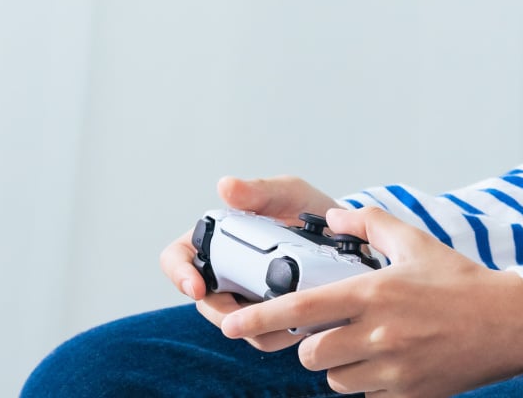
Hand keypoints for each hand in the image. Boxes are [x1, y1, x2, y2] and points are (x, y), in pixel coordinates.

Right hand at [159, 174, 336, 317]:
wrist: (344, 236)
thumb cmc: (305, 208)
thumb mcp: (286, 192)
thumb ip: (258, 190)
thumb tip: (225, 186)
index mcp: (217, 238)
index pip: (178, 257)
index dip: (180, 274)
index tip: (197, 287)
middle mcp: (225, 271)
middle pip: (206, 302)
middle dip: (224, 313)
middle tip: (250, 313)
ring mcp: (245, 298)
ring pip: (235, 326)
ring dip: (256, 327)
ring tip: (286, 316)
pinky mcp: (269, 318)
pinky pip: (263, 337)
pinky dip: (278, 334)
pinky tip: (299, 323)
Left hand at [218, 205, 522, 396]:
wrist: (509, 324)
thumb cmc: (460, 280)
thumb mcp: (414, 240)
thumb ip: (368, 224)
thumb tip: (332, 217)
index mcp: (371, 292)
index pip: (300, 309)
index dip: (260, 318)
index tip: (231, 325)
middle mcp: (375, 334)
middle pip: (309, 352)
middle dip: (310, 342)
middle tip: (331, 327)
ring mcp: (390, 371)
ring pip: (335, 377)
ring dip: (339, 363)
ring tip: (367, 342)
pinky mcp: (405, 396)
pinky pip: (364, 395)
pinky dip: (366, 382)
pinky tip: (390, 360)